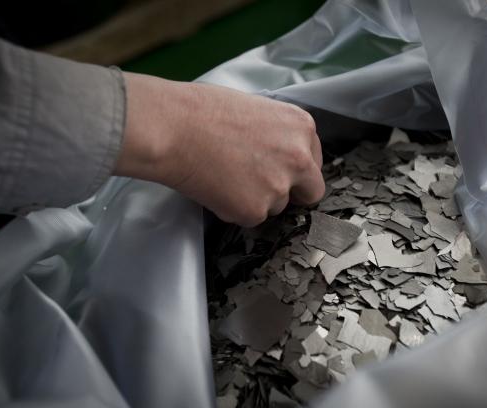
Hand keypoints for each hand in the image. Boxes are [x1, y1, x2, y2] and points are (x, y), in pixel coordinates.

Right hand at [115, 72, 324, 226]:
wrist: (172, 128)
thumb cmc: (202, 111)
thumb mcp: (255, 109)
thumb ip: (277, 134)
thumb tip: (277, 152)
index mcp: (302, 127)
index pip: (314, 162)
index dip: (296, 169)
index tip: (279, 169)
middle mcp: (299, 159)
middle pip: (311, 192)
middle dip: (293, 193)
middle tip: (264, 186)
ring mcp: (279, 187)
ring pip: (276, 206)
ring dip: (256, 199)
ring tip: (225, 175)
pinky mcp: (255, 210)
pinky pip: (249, 217)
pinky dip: (233, 208)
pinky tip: (215, 186)